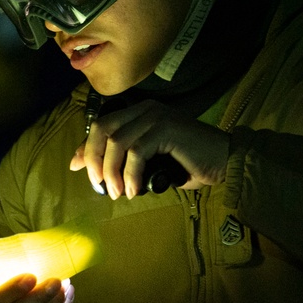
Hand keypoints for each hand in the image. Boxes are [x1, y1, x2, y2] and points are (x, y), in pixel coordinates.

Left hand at [71, 98, 228, 198]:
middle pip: (103, 129)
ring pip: (116, 142)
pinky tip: (133, 190)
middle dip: (93, 157)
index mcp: (141, 112)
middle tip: (97, 184)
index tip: (75, 167)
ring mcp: (156, 116)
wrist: (227, 161)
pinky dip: (129, 174)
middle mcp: (146, 109)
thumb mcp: (153, 161)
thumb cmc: (191, 164)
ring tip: (116, 193)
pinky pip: (136, 152)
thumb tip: (99, 173)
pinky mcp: (166, 128)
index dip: (85, 146)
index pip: (103, 125)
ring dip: (111, 171)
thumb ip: (129, 161)